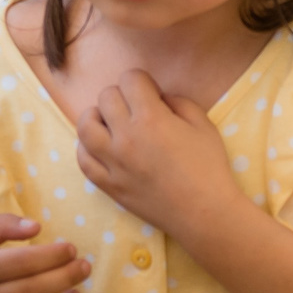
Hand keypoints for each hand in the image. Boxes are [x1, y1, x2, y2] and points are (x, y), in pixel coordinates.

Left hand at [74, 70, 237, 240]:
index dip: (143, 81)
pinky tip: (102, 147)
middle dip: (122, 96)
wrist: (204, 212)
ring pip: (85, 126)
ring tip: (111, 124)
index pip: (130, 79)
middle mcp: (126, 137)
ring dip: (97, 118)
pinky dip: (87, 148)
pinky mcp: (108, 185)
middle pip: (106, 97)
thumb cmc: (209, 168)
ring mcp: (113, 163)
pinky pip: (83, 160)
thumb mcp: (203, 125)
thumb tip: (158, 97)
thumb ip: (178, 102)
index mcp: (151, 118)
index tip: (152, 95)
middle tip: (136, 110)